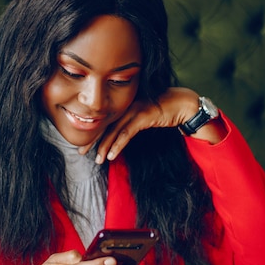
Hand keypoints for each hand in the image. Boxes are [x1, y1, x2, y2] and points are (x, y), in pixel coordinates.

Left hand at [79, 87, 226, 162]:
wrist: (183, 104)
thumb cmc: (163, 111)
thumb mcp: (143, 116)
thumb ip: (130, 123)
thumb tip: (118, 136)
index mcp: (124, 105)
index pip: (104, 120)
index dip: (93, 132)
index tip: (83, 144)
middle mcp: (126, 105)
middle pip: (105, 124)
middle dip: (92, 139)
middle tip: (81, 151)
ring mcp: (134, 110)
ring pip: (114, 130)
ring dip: (104, 146)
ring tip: (97, 159)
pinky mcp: (143, 116)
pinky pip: (127, 133)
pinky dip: (118, 145)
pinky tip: (112, 155)